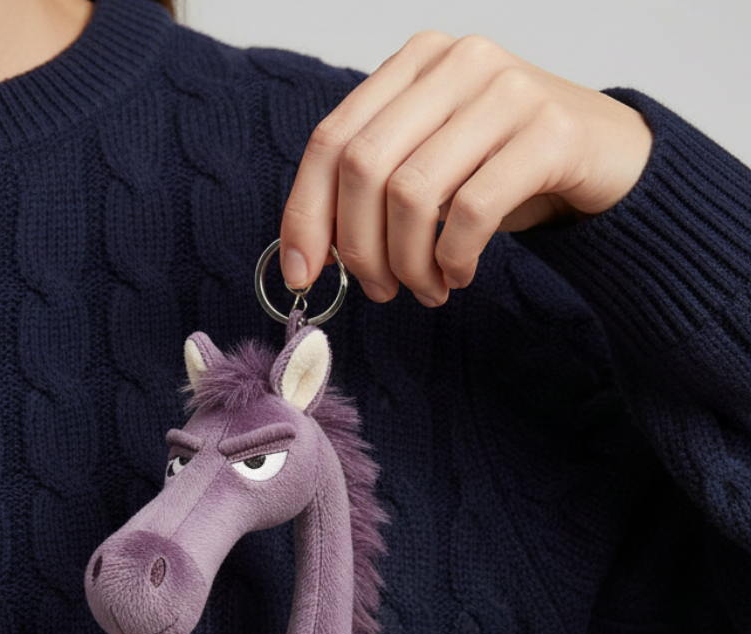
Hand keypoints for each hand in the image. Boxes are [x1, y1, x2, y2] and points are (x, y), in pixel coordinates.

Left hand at [280, 32, 652, 305]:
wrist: (610, 158)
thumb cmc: (509, 168)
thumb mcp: (434, 165)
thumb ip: (376, 186)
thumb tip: (309, 252)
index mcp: (415, 64)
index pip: (331, 140)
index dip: (305, 213)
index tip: (302, 273)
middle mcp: (456, 63)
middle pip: (364, 168)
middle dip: (360, 249)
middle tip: (379, 290)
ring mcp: (505, 91)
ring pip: (412, 193)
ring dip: (408, 263)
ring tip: (426, 289)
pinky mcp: (549, 133)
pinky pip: (471, 212)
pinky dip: (453, 259)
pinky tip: (458, 273)